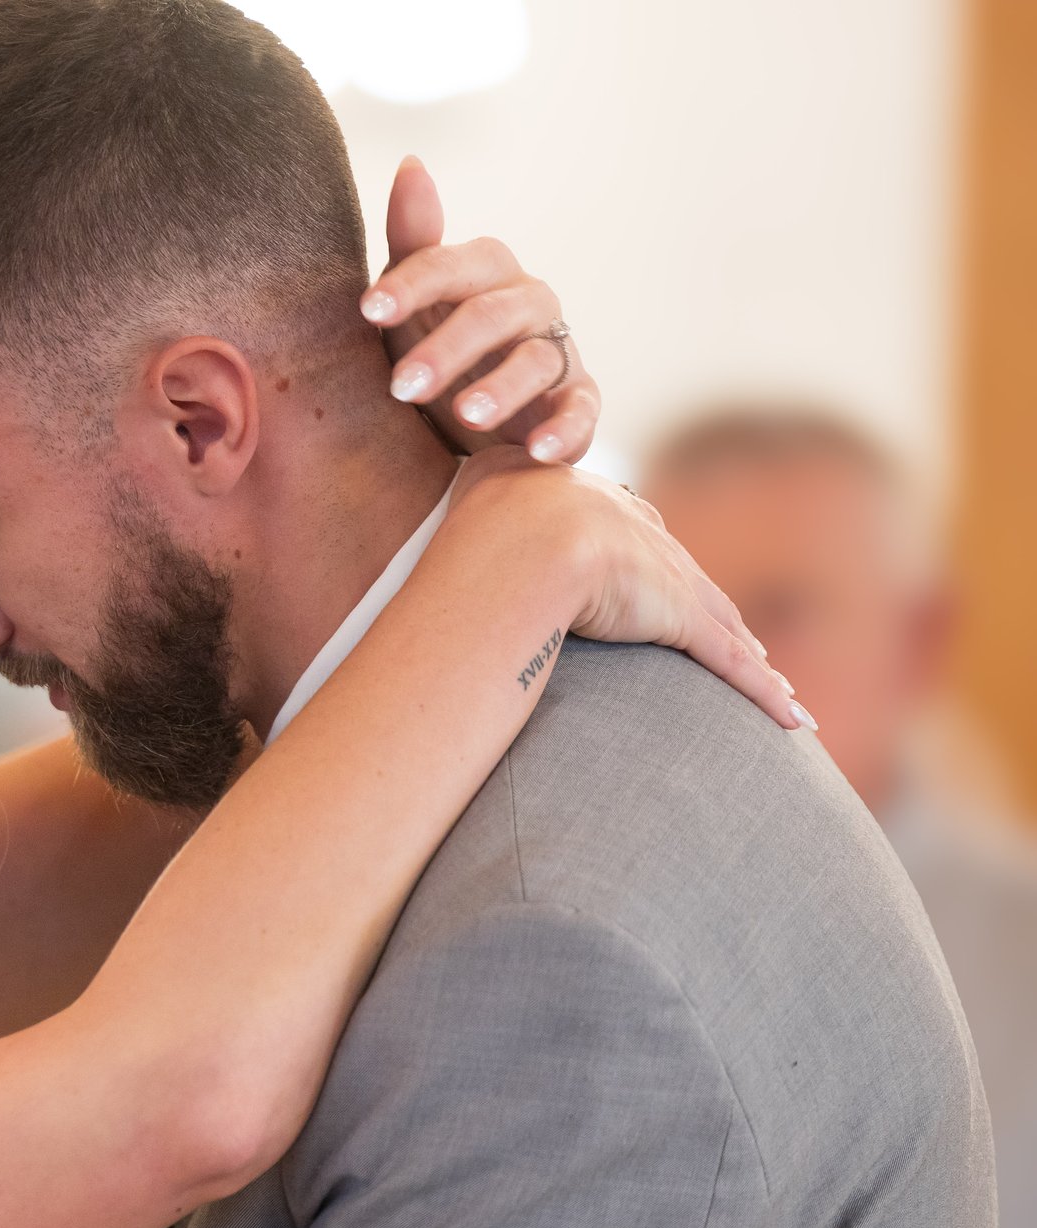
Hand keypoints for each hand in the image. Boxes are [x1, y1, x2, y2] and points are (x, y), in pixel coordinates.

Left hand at [360, 158, 595, 464]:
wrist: (471, 419)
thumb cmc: (438, 342)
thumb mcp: (414, 301)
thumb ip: (413, 243)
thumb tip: (412, 163)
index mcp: (484, 272)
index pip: (451, 266)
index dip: (410, 285)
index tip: (366, 310)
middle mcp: (528, 302)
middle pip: (491, 315)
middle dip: (446, 348)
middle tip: (400, 386)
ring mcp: (557, 351)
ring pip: (536, 360)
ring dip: (501, 387)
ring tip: (465, 414)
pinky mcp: (578, 400)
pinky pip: (580, 410)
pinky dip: (564, 430)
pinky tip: (535, 451)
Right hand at [455, 449, 810, 730]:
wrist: (514, 545)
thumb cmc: (470, 536)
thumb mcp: (477, 502)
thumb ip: (481, 509)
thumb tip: (446, 538)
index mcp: (582, 497)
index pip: (628, 533)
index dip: (647, 560)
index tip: (656, 579)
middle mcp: (630, 526)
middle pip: (680, 575)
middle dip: (706, 606)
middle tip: (733, 637)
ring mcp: (656, 571)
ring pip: (716, 620)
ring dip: (748, 655)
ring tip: (773, 683)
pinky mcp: (676, 614)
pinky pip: (728, 660)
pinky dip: (763, 690)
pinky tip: (794, 717)